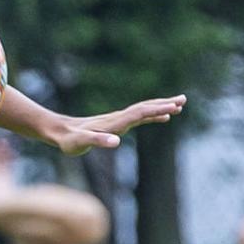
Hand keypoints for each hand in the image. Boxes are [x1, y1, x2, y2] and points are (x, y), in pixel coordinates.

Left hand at [47, 95, 186, 155]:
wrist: (59, 131)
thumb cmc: (69, 140)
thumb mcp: (81, 143)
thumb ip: (98, 141)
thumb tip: (116, 141)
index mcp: (114, 123)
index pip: (139, 113)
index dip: (156, 109)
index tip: (173, 107)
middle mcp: (117, 118)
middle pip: (145, 108)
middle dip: (164, 104)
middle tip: (184, 100)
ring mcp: (117, 120)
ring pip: (144, 110)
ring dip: (161, 107)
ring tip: (179, 105)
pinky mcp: (115, 124)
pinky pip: (139, 117)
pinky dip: (153, 115)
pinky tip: (162, 117)